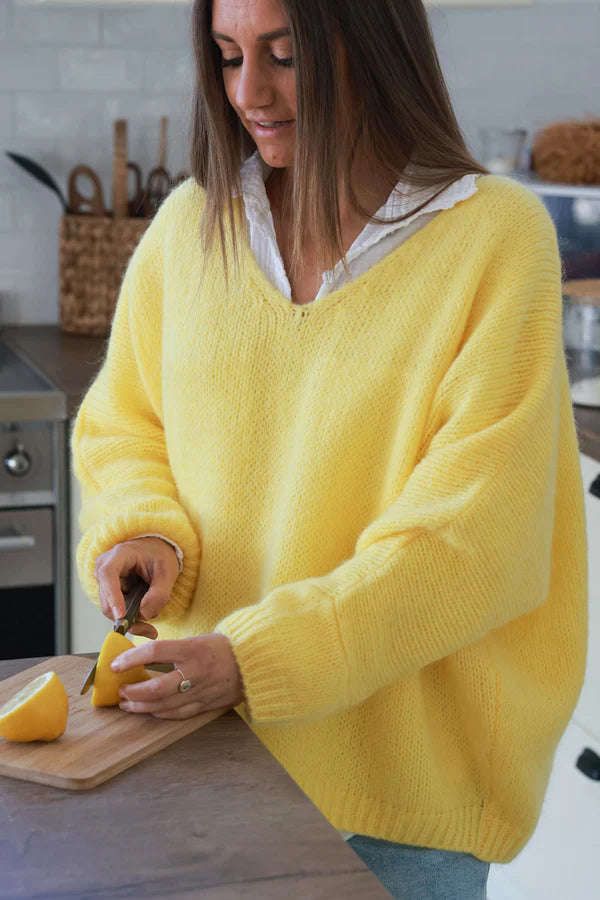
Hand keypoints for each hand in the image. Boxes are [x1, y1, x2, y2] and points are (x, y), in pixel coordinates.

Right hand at [94, 537, 179, 638]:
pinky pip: (117, 613)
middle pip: (107, 600)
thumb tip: (144, 615)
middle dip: (128, 617)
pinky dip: (132, 620)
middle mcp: (105, 569)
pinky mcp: (110, 594)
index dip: (112, 596)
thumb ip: (159, 594)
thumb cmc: (160, 556)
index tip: (121, 615)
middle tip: (150, 630)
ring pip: (112, 611)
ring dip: (132, 619)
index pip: (108, 574)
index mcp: (119, 555)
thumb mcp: (168, 571)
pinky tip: (146, 624)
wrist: (156, 552)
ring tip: (152, 623)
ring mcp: (105, 583)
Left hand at [112, 634, 245, 718]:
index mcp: (193, 650)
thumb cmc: (220, 648)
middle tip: (121, 689)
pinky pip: (177, 714)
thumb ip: (172, 650)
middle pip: (157, 687)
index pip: (155, 652)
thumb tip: (140, 657)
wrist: (251, 662)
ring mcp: (201, 691)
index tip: (116, 664)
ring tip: (127, 703)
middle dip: (134, 691)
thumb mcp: (196, 641)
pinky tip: (149, 709)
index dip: (131, 659)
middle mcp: (196, 672)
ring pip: (164, 705)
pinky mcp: (205, 705)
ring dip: (141, 706)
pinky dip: (159, 713)